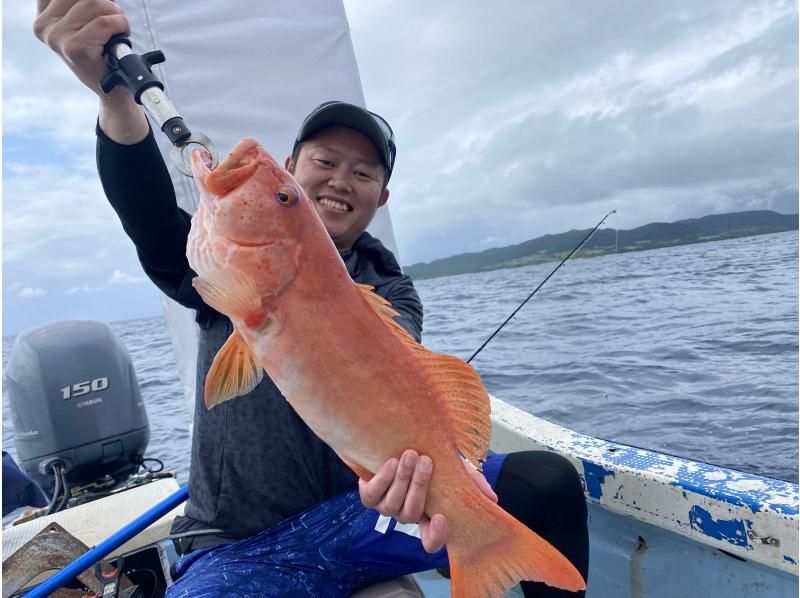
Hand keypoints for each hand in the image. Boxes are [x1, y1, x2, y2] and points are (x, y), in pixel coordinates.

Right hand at [34, 0, 129, 96]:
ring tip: (115, 31)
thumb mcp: (84, 24)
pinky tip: (120, 38)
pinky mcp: (75, 48)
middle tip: (113, 23)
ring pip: (94, 3)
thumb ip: (82, 6)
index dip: (92, 0)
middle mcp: (45, 26)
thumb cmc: (102, 55)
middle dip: (107, 5)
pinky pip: (104, 22)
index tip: (98, 10)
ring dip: (115, 15)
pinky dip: (120, 26)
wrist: (112, 88)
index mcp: (44, 17)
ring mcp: (57, 37)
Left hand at [359, 450, 497, 553]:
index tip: (441, 518)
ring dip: (402, 478)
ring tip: (410, 455)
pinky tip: (391, 462)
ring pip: (392, 505)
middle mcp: (406, 513)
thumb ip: (472, 482)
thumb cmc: (428, 456)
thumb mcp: (454, 467)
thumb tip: (491, 499)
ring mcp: (386, 506)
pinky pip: (371, 496)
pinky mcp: (369, 495)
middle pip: (411, 515)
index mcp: (427, 514)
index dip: (435, 536)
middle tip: (427, 462)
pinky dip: (382, 479)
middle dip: (419, 487)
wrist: (395, 441)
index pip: (431, 541)